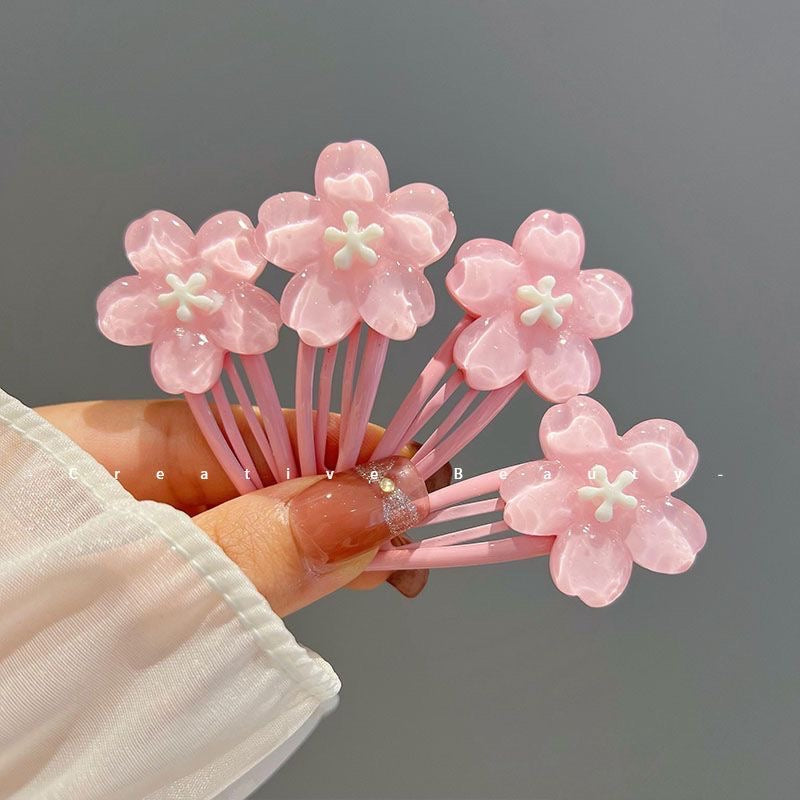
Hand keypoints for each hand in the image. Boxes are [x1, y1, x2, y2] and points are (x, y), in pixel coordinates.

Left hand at [36, 400, 443, 614]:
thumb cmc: (14, 691)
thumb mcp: (130, 607)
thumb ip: (245, 560)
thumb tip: (372, 505)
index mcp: (79, 454)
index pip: (234, 421)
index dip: (334, 441)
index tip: (412, 474)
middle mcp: (104, 486)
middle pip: (248, 470)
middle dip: (339, 495)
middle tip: (416, 529)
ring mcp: (120, 540)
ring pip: (244, 523)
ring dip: (322, 541)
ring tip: (391, 557)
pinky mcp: (133, 593)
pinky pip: (224, 570)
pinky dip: (284, 578)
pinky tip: (332, 575)